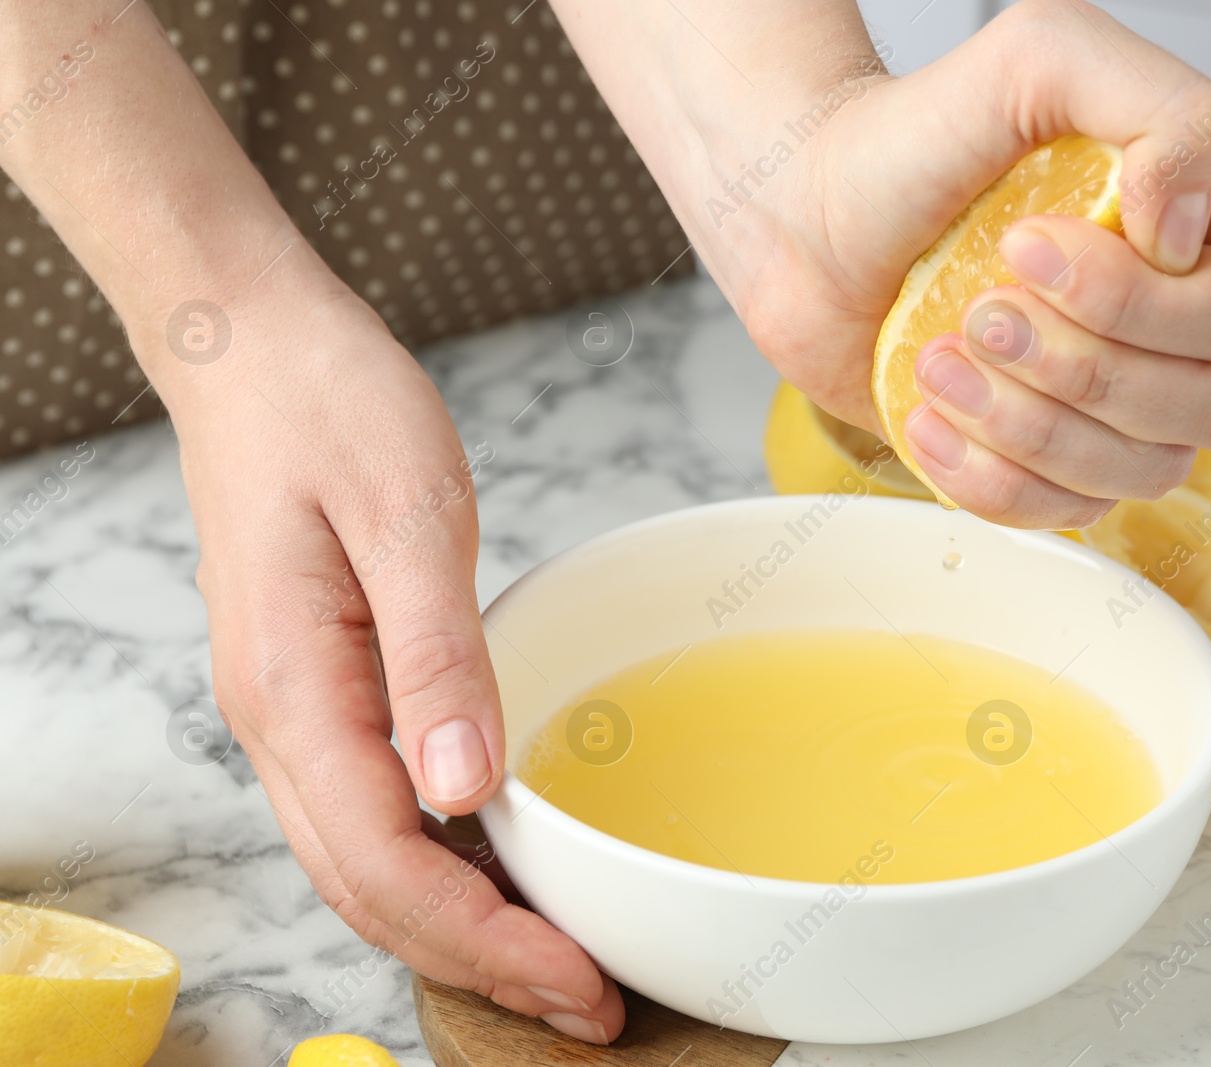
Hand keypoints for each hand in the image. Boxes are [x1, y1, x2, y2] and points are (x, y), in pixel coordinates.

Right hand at [138, 269, 623, 1043]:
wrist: (252, 348)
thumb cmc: (328, 410)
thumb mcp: (403, 520)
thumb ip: (433, 662)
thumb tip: (465, 797)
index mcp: (297, 696)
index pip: (390, 866)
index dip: (487, 940)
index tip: (581, 980)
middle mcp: (281, 726)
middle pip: (375, 891)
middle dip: (483, 960)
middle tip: (592, 1000)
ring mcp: (294, 711)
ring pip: (369, 862)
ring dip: (460, 923)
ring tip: (557, 956)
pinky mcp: (321, 687)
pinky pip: (371, 808)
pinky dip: (438, 862)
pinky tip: (499, 863)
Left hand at [713, 1, 1210, 528]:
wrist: (808, 214)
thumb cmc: (919, 134)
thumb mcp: (1044, 58)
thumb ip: (1162, 109)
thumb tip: (1188, 235)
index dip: (1131, 304)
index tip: (1022, 242)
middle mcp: (1189, 318)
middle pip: (1206, 406)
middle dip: (1075, 370)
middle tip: (978, 313)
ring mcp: (1127, 396)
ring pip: (1140, 470)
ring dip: (1025, 426)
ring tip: (938, 360)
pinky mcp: (1054, 455)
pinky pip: (1066, 513)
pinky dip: (993, 480)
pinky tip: (933, 416)